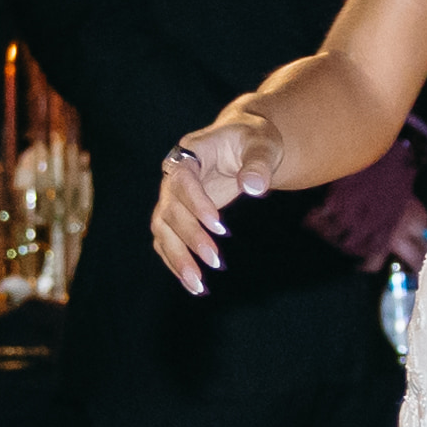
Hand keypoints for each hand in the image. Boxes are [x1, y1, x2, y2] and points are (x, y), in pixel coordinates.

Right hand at [150, 113, 262, 289]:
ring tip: (198, 285)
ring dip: (178, 258)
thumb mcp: (263, 145)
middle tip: (216, 261)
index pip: (182, 179)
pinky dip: (177, 263)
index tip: (219, 227)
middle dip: (191, 237)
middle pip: (170, 209)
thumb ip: (258, 164)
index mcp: (191, 152)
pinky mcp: (177, 215)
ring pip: (163, 230)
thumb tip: (254, 187)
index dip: (196, 203)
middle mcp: (174, 176)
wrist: (244, 144)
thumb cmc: (254, 141)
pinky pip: (167, 241)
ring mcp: (172, 197)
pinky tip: (195, 285)